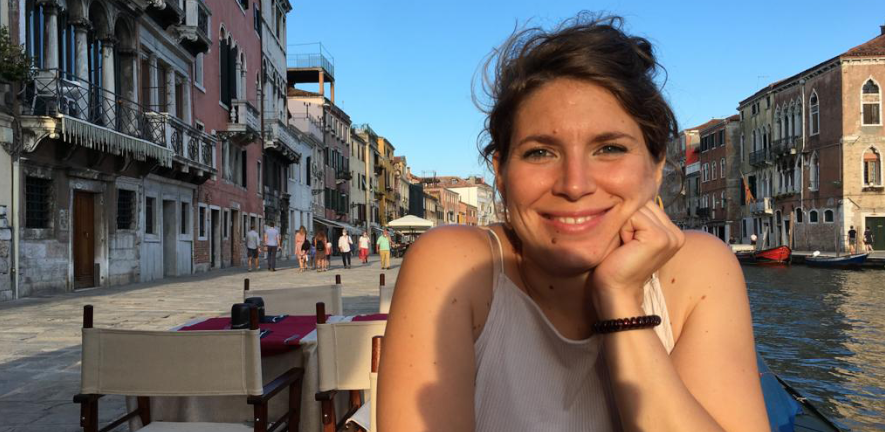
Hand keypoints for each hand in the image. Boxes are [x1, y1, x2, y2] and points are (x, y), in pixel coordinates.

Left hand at [590, 200, 684, 315]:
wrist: (615, 290)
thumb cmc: (616, 264)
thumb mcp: (631, 234)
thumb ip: (639, 216)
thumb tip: (633, 191)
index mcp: (672, 232)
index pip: (648, 203)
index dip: (630, 218)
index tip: (628, 242)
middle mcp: (676, 233)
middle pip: (644, 203)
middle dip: (628, 220)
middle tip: (626, 245)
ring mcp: (671, 236)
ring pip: (638, 208)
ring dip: (624, 225)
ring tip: (626, 246)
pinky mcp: (660, 238)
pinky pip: (633, 216)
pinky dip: (623, 230)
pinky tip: (626, 247)